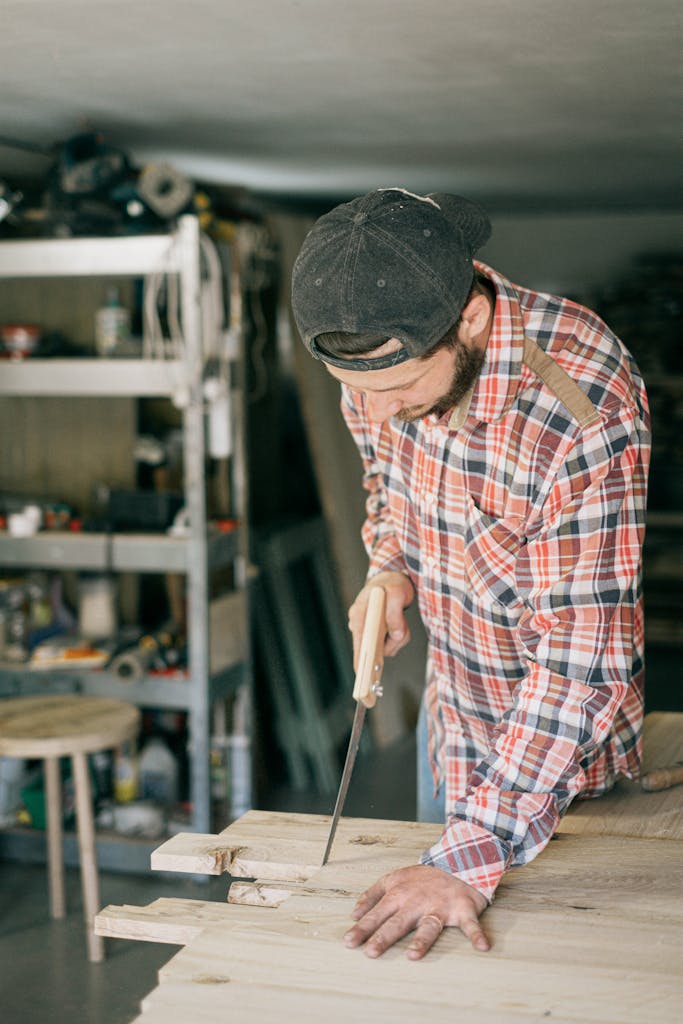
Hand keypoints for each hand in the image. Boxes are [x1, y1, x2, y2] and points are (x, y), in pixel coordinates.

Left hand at [343, 864, 489, 959]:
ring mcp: (440, 906)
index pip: (377, 914)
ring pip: (429, 926)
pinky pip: (471, 924)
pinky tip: (482, 947)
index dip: (363, 928)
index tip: (349, 943)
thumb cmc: (424, 876)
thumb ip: (373, 894)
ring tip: (413, 955)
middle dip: (383, 937)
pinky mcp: (463, 909)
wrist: (457, 860)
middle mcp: (417, 902)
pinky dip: (478, 934)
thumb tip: (355, 912)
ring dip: (422, 940)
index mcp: (399, 894)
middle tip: (370, 953)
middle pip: (398, 922)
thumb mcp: (394, 878)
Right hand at [348, 572, 414, 666]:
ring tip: (401, 621)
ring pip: (385, 647)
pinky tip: (400, 624)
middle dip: (391, 643)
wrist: (392, 580)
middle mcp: (360, 623)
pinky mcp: (376, 634)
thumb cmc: (392, 584)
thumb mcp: (397, 593)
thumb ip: (395, 614)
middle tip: (401, 630)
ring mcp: (367, 630)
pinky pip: (390, 643)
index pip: (358, 641)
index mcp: (359, 613)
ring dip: (398, 638)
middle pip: (373, 648)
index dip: (360, 660)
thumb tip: (396, 635)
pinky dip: (399, 637)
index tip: (363, 675)